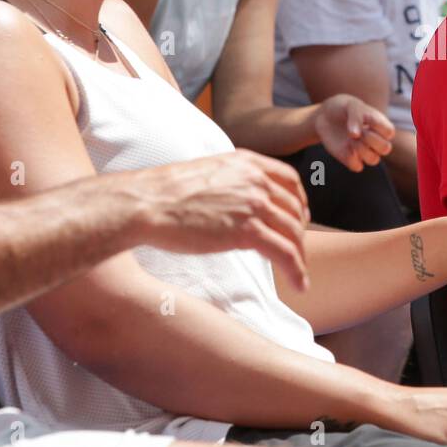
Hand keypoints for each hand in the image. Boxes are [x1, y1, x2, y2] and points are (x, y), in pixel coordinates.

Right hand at [135, 149, 309, 289]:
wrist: (146, 203)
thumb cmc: (165, 194)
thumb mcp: (207, 173)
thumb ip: (230, 181)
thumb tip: (236, 199)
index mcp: (246, 162)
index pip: (290, 179)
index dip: (299, 200)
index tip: (298, 217)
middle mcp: (255, 180)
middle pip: (294, 209)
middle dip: (299, 232)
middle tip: (295, 249)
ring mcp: (253, 204)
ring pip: (293, 233)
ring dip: (300, 256)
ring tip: (299, 274)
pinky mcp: (247, 231)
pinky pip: (284, 252)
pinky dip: (296, 270)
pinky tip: (299, 284)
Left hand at [314, 94, 393, 171]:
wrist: (326, 116)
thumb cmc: (344, 108)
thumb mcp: (351, 106)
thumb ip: (356, 117)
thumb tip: (355, 135)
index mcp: (381, 126)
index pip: (389, 132)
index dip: (379, 128)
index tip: (367, 118)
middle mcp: (375, 141)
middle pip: (385, 148)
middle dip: (371, 139)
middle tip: (359, 131)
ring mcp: (364, 151)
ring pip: (374, 160)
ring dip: (362, 149)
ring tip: (351, 139)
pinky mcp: (351, 159)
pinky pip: (357, 167)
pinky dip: (351, 158)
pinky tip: (345, 146)